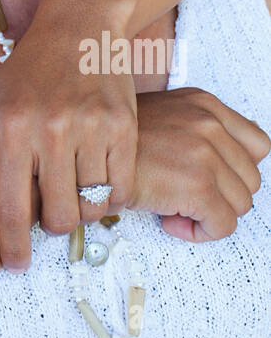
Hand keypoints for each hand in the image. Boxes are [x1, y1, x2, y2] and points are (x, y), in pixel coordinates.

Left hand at [0, 0, 137, 272]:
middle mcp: (52, 130)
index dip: (13, 247)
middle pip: (57, 216)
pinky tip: (98, 182)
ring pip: (92, 206)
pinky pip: (122, 187)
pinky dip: (111, 196)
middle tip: (48, 211)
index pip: (11, 208)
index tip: (16, 264)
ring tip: (72, 193)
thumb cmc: (25, 70)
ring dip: (82, 210)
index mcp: (12, 128)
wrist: (78, 27)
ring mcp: (92, 128)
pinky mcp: (124, 127)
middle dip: (51, 225)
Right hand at [131, 87, 270, 240]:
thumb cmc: (116, 143)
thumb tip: (224, 159)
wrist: (83, 154)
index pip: (257, 144)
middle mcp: (210, 124)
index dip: (236, 170)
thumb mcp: (163, 116)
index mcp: (205, 105)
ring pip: (240, 205)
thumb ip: (196, 129)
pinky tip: (169, 218)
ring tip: (175, 207)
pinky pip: (223, 225)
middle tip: (186, 197)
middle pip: (250, 180)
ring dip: (209, 214)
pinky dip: (199, 231)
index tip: (210, 179)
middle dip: (221, 196)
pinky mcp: (198, 186)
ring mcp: (206, 154)